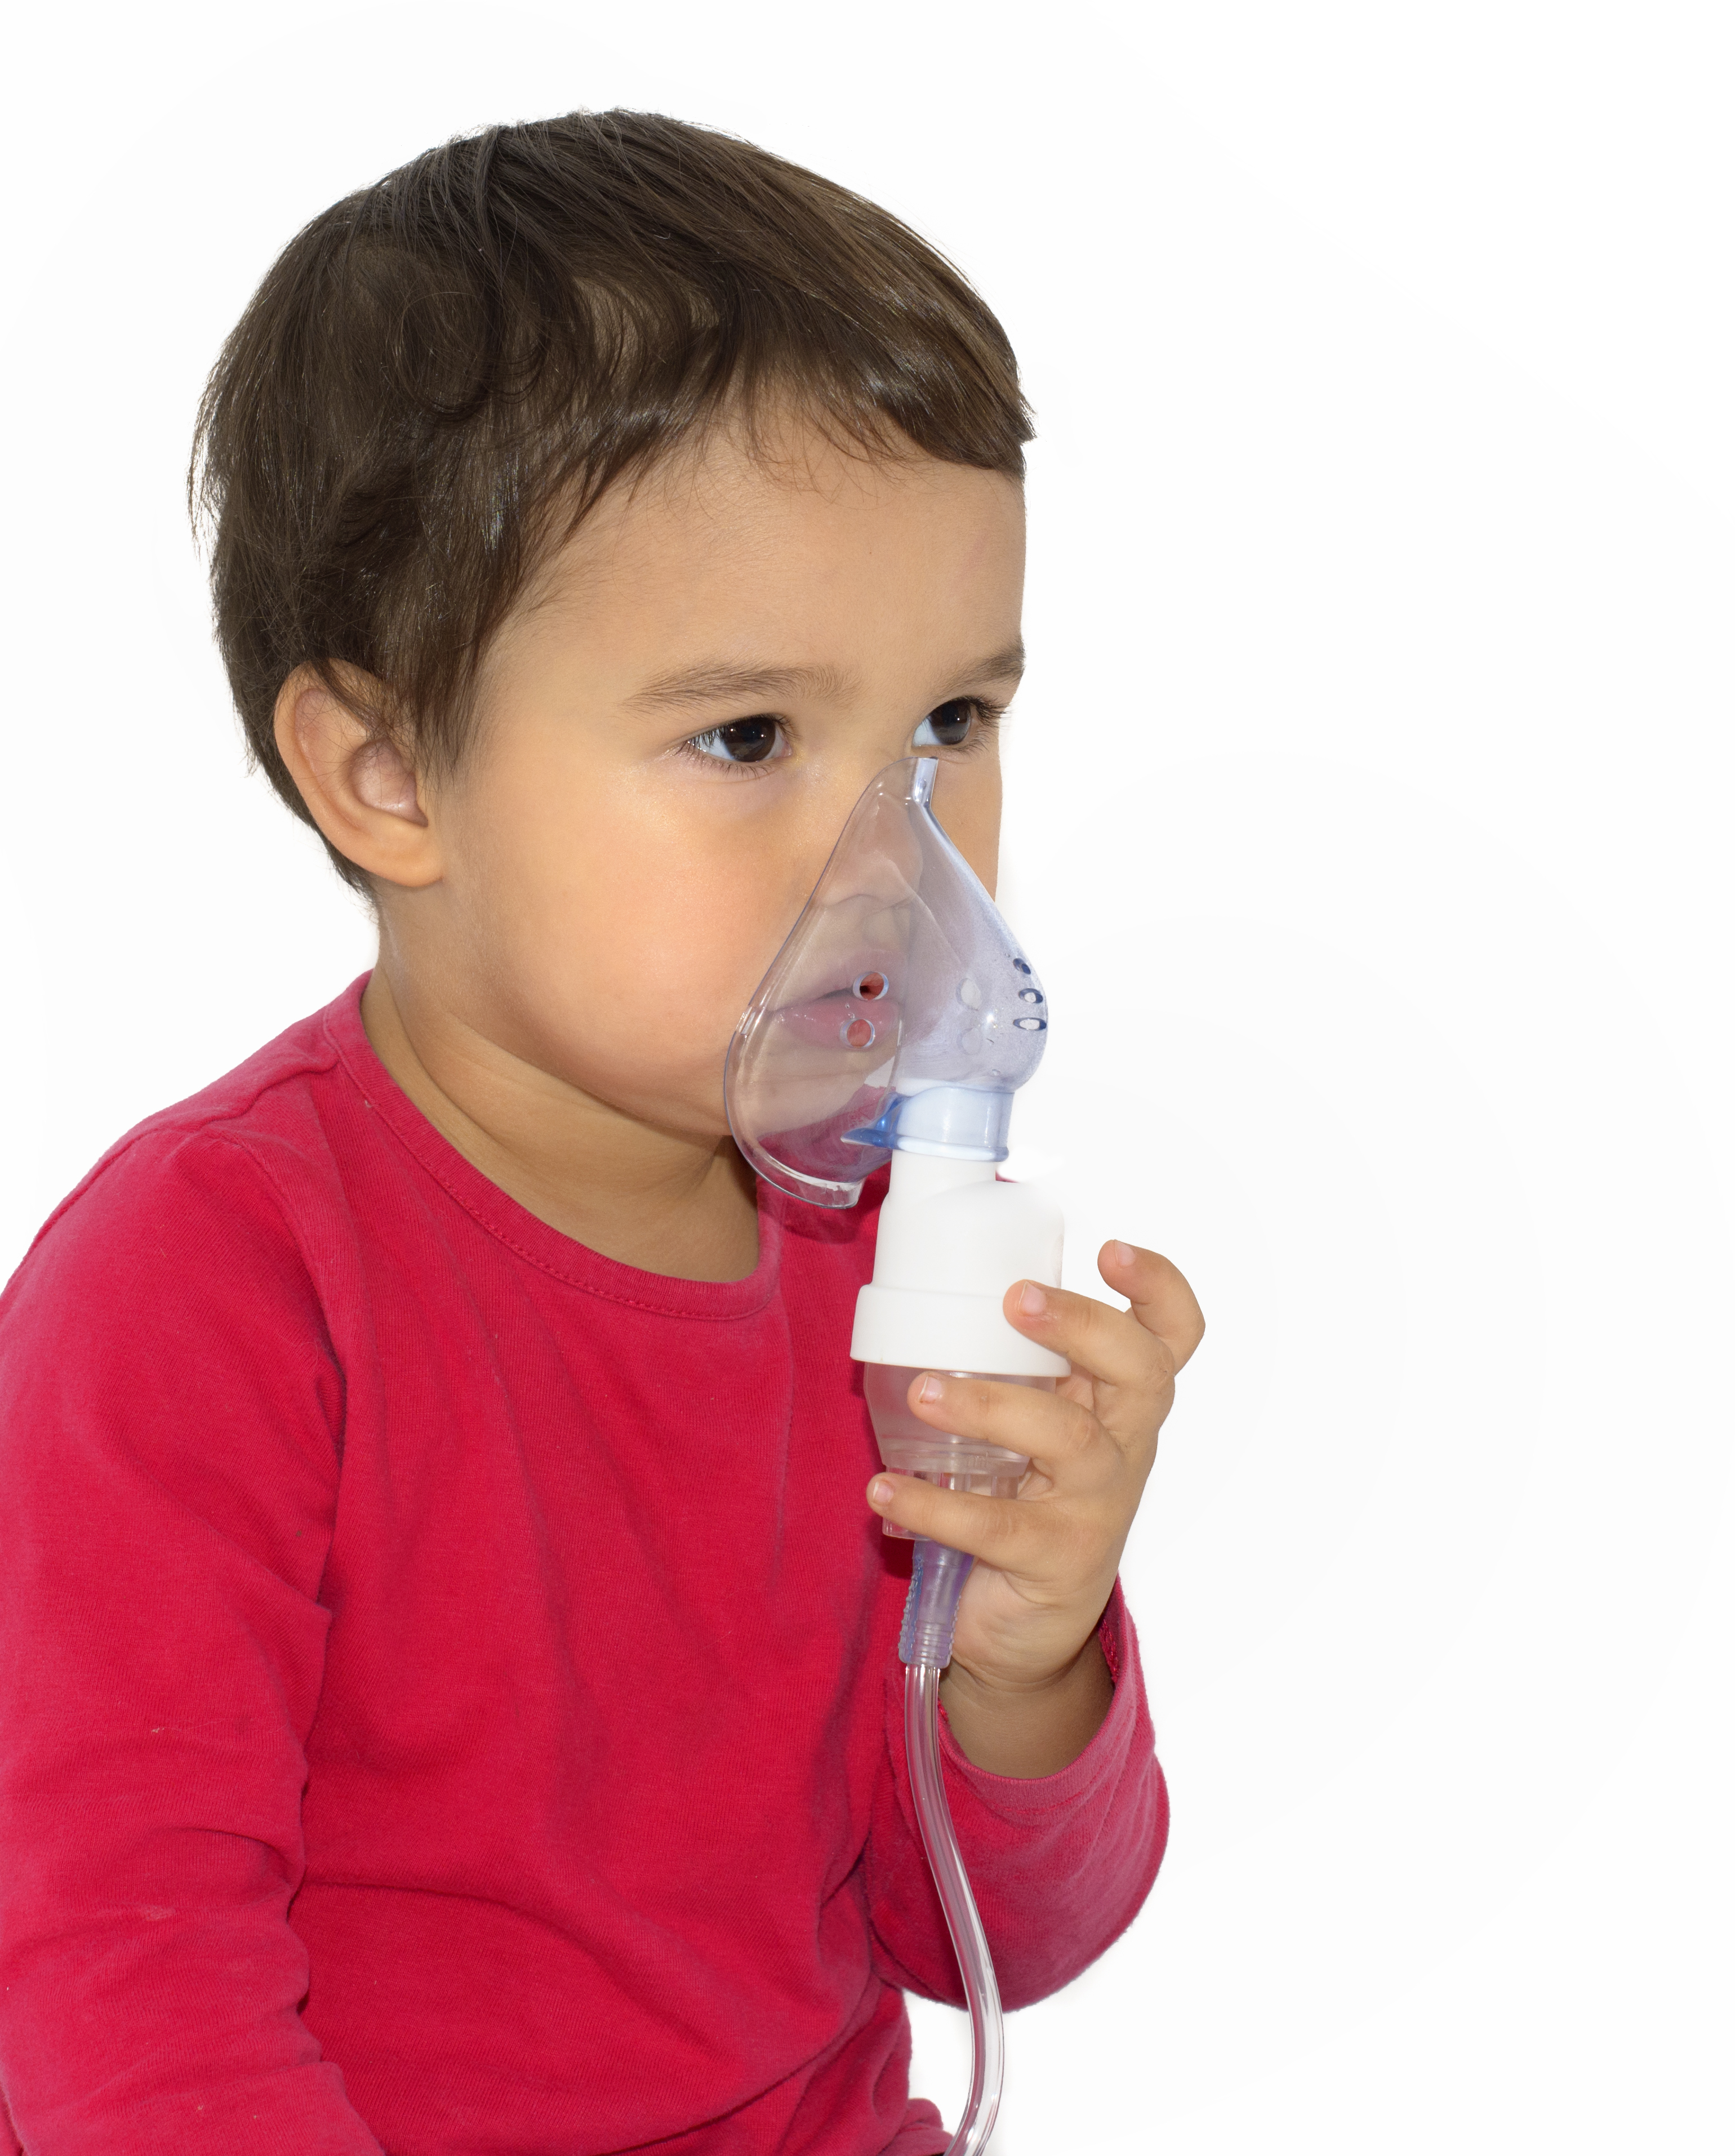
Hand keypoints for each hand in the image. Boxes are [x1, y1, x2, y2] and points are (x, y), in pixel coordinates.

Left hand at [866, 1241, 1204, 1773]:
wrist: (1027, 1627)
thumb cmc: (1027, 1499)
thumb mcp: (1035, 1428)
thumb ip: (1013, 1370)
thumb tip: (930, 1292)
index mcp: (1118, 1402)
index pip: (1172, 1337)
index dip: (1159, 1289)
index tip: (1110, 1249)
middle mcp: (1123, 1446)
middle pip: (1141, 1372)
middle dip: (1083, 1324)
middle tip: (1015, 1298)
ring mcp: (1096, 1505)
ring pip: (1069, 1440)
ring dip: (990, 1406)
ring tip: (922, 1391)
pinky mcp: (1057, 1559)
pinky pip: (998, 1525)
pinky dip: (933, 1505)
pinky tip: (884, 1490)